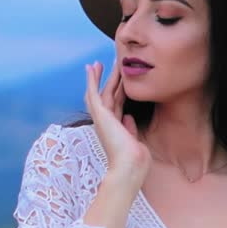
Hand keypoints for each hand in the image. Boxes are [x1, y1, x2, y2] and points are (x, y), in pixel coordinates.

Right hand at [85, 56, 148, 182]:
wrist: (130, 165)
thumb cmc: (135, 158)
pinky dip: (92, 80)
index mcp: (115, 128)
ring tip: (100, 62)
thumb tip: (128, 117)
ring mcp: (102, 118)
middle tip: (109, 64)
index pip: (117, 105)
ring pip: (102, 91)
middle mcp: (106, 121)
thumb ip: (129, 128)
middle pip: (109, 95)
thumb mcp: (134, 139)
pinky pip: (93, 93)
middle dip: (110, 80)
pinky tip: (91, 67)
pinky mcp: (99, 114)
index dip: (118, 91)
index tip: (120, 80)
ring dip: (101, 76)